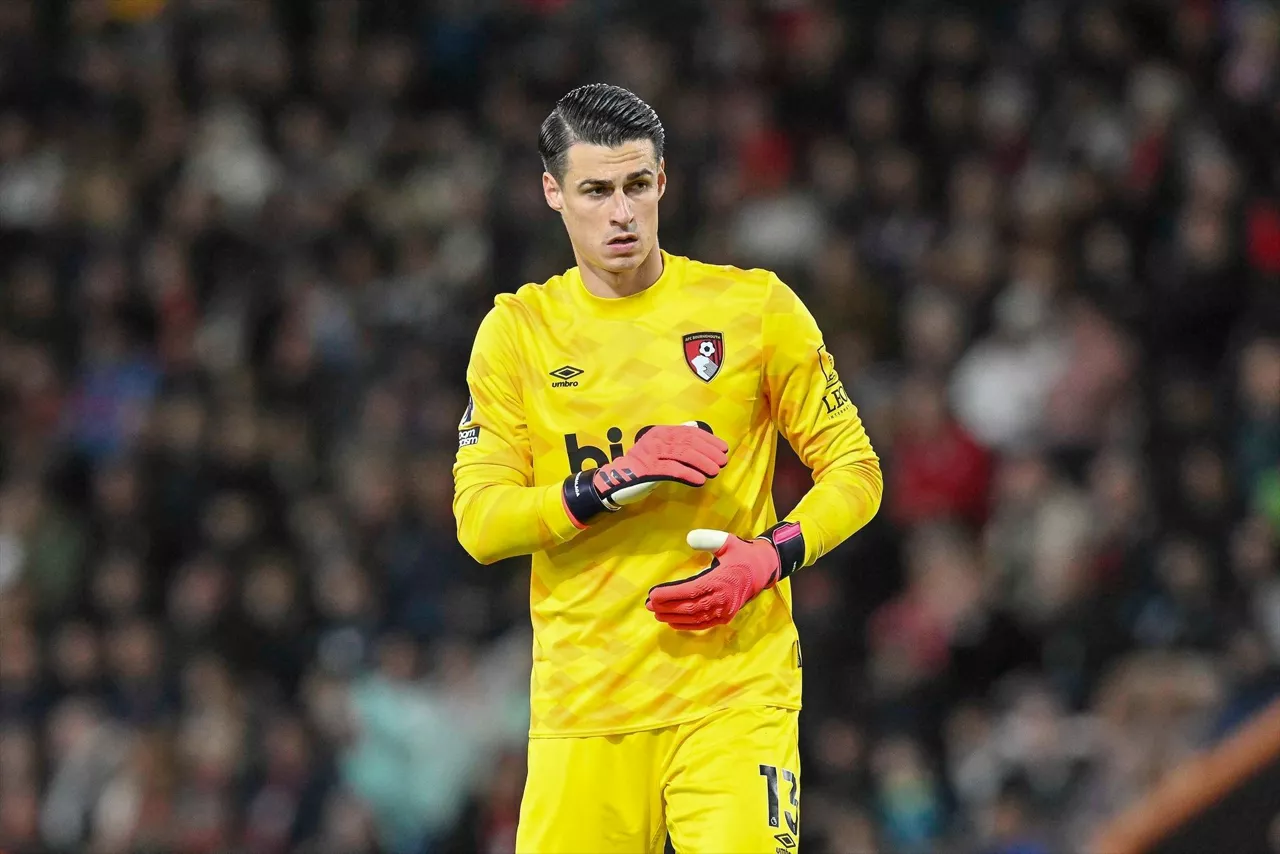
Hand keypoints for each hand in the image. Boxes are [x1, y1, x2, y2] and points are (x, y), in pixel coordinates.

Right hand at [561, 424, 728, 525]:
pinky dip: (688, 474)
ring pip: (682, 455)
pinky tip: (700, 480)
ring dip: (702, 463)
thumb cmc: (644, 466)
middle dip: (708, 451)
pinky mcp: (647, 469)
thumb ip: (677, 442)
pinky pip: (672, 470)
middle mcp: (656, 439)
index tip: (723, 448)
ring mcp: (651, 453)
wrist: (618, 479)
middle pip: (688, 442)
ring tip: (715, 471)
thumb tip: (699, 433)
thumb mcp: (661, 450)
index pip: (689, 432)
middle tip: (723, 461)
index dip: (708, 440)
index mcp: (662, 432)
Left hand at [646, 528, 784, 629]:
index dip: (671, 595)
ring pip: (695, 618)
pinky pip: (703, 624)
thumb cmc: (742, 554)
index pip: (691, 591)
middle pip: (690, 607)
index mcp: (721, 581)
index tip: (653, 594)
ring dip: (674, 618)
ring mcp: (724, 611)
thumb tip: (690, 538)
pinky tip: (673, 623)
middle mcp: (723, 599)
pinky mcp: (725, 617)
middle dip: (667, 608)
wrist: (763, 571)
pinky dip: (687, 625)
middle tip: (649, 605)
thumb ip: (709, 539)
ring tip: (656, 613)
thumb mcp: (728, 541)